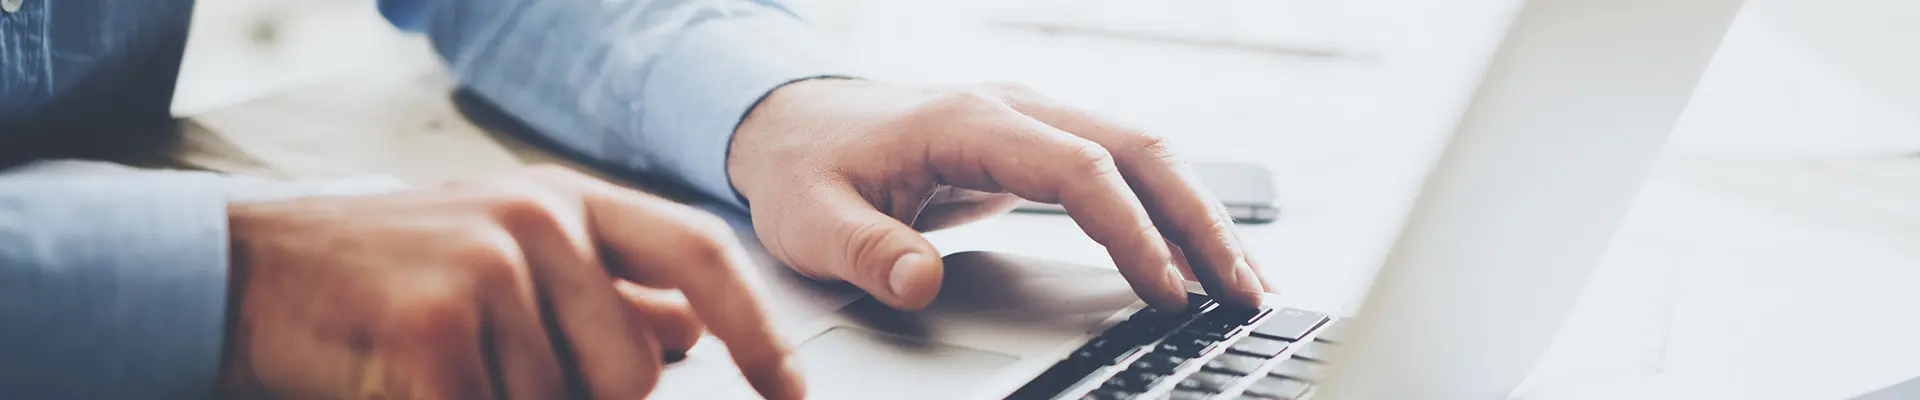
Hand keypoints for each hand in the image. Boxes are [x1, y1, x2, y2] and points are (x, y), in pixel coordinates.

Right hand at [219, 166, 801, 398]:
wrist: (249, 274)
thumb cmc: (389, 273)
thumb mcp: (509, 260)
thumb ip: (605, 293)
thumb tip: (691, 334)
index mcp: (565, 200)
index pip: (699, 256)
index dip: (757, 330)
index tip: (790, 389)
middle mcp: (537, 220)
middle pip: (633, 368)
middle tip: (501, 374)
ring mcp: (486, 268)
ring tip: (444, 368)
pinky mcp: (434, 327)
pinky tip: (413, 383)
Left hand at [729, 79, 1271, 310]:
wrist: (794, 120)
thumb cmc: (807, 168)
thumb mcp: (812, 220)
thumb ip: (867, 252)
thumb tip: (919, 282)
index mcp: (969, 121)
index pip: (1078, 170)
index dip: (1129, 231)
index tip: (1165, 291)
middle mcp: (1016, 108)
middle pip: (1138, 150)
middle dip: (1201, 221)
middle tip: (1245, 292)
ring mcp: (1034, 119)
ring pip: (1145, 154)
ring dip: (1200, 215)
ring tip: (1246, 284)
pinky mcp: (1040, 142)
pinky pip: (1124, 168)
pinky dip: (1170, 209)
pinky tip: (1197, 256)